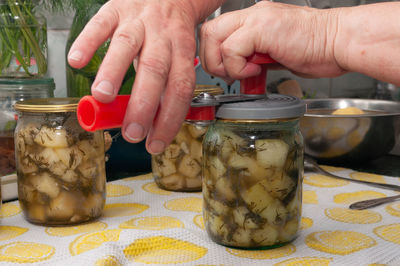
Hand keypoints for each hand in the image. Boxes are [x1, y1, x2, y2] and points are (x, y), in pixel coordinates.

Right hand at [68, 0, 209, 153]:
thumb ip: (167, 87)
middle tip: (132, 132)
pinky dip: (87, 41)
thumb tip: (155, 126)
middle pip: (156, 69)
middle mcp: (161, 36)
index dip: (169, 119)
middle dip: (143, 105)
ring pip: (127, 44)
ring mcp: (138, 21)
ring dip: (114, 71)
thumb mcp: (178, 57)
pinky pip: (100, 22)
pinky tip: (76, 61)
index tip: (156, 143)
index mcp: (181, 51)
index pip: (180, 88)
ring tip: (102, 97)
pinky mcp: (116, 9)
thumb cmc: (171, 32)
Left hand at [199, 1, 345, 81]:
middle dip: (213, 60)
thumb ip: (254, 57)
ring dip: (224, 63)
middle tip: (231, 73)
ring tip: (246, 71)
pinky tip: (257, 70)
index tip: (226, 70)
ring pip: (213, 37)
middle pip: (207, 31)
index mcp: (254, 19)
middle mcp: (252, 14)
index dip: (213, 53)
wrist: (339, 42)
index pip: (215, 31)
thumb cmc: (316, 48)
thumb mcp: (275, 53)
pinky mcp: (262, 29)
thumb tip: (240, 69)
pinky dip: (238, 66)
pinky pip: (232, 49)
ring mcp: (256, 18)